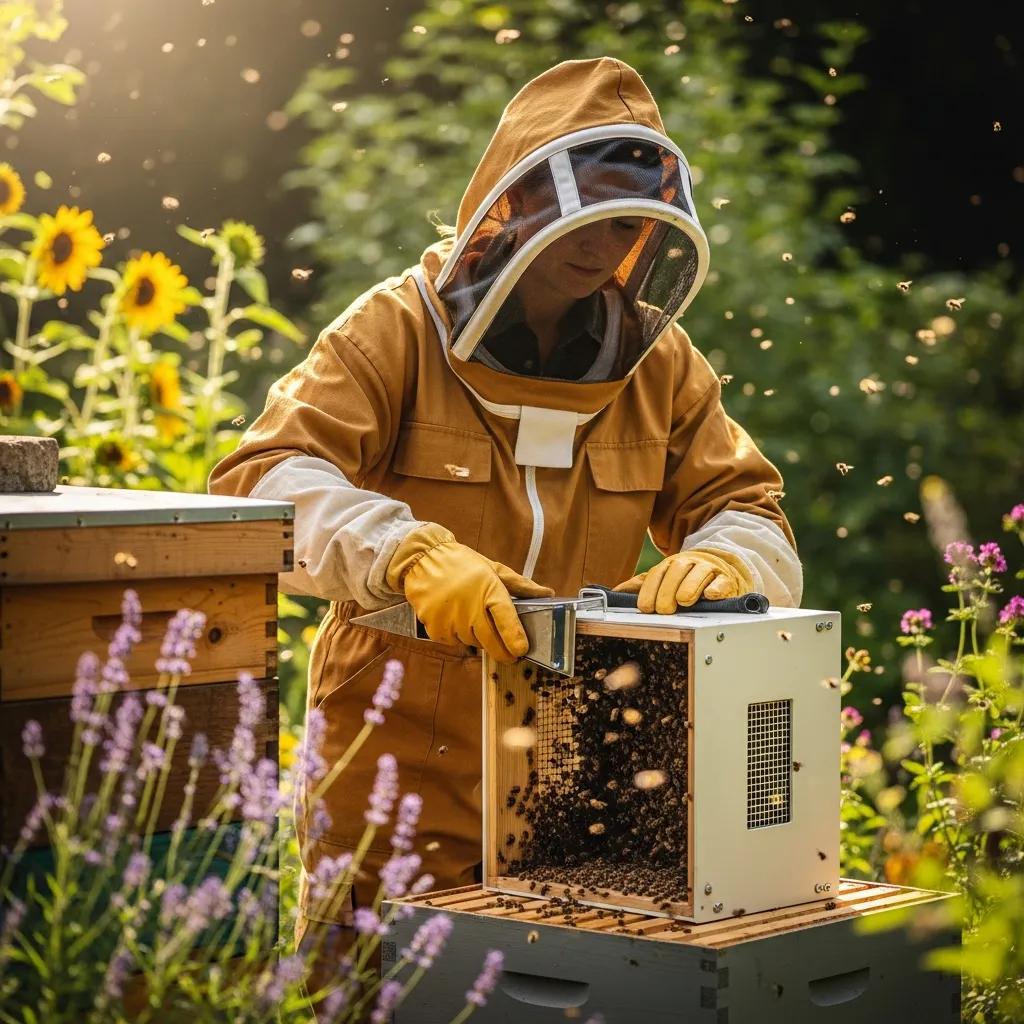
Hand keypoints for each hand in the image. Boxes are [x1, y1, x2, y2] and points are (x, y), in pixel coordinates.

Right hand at [386, 523, 552, 661]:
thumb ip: (521, 585)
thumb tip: (549, 594)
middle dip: (503, 651)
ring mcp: (451, 620)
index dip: (515, 639)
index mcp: (489, 589)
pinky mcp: (436, 629)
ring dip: (478, 638)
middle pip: (491, 642)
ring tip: (473, 619)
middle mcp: (470, 608)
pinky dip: (458, 635)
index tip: (522, 650)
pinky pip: (454, 642)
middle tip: (510, 654)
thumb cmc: (462, 564)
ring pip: (473, 643)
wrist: (423, 560)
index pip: (506, 620)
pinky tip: (456, 618)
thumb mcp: (493, 569)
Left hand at [615, 548, 752, 613]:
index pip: (657, 573)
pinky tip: (711, 595)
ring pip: (699, 573)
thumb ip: (641, 585)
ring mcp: (708, 569)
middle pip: (677, 571)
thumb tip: (614, 593)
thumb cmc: (686, 577)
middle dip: (668, 590)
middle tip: (664, 609)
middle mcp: (688, 563)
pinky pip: (722, 581)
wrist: (719, 566)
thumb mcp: (662, 578)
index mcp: (670, 564)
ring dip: (690, 586)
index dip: (649, 590)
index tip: (644, 607)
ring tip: (684, 601)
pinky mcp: (726, 579)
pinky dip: (717, 588)